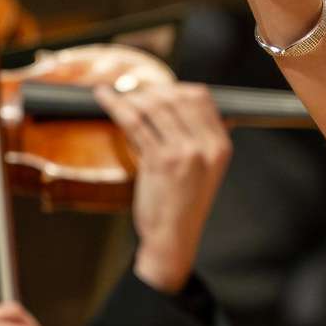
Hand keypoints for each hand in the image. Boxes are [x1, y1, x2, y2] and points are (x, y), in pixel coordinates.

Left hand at [95, 84, 232, 293]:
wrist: (173, 238)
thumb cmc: (183, 204)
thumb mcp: (206, 169)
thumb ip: (202, 139)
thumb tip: (190, 105)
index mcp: (221, 146)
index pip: (202, 97)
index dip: (176, 88)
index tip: (158, 90)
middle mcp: (206, 146)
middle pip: (178, 97)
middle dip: (153, 90)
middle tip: (135, 92)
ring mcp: (184, 152)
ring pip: (156, 107)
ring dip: (133, 96)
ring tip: (119, 95)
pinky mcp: (160, 161)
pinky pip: (135, 122)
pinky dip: (116, 105)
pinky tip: (104, 98)